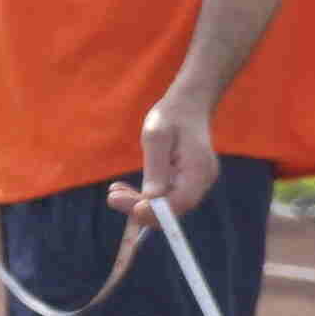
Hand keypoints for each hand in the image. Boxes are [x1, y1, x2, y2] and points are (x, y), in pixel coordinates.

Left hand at [117, 97, 221, 226]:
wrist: (188, 105)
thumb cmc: (171, 116)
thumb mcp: (156, 137)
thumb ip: (155, 168)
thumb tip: (150, 198)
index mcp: (198, 169)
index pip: (179, 203)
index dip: (152, 210)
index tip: (124, 203)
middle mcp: (202, 180)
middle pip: (173, 210)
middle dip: (140, 208)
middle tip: (112, 196)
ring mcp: (196, 183)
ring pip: (167, 207)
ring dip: (138, 204)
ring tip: (114, 192)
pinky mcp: (186, 182)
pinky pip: (166, 198)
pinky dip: (144, 198)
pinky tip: (123, 190)